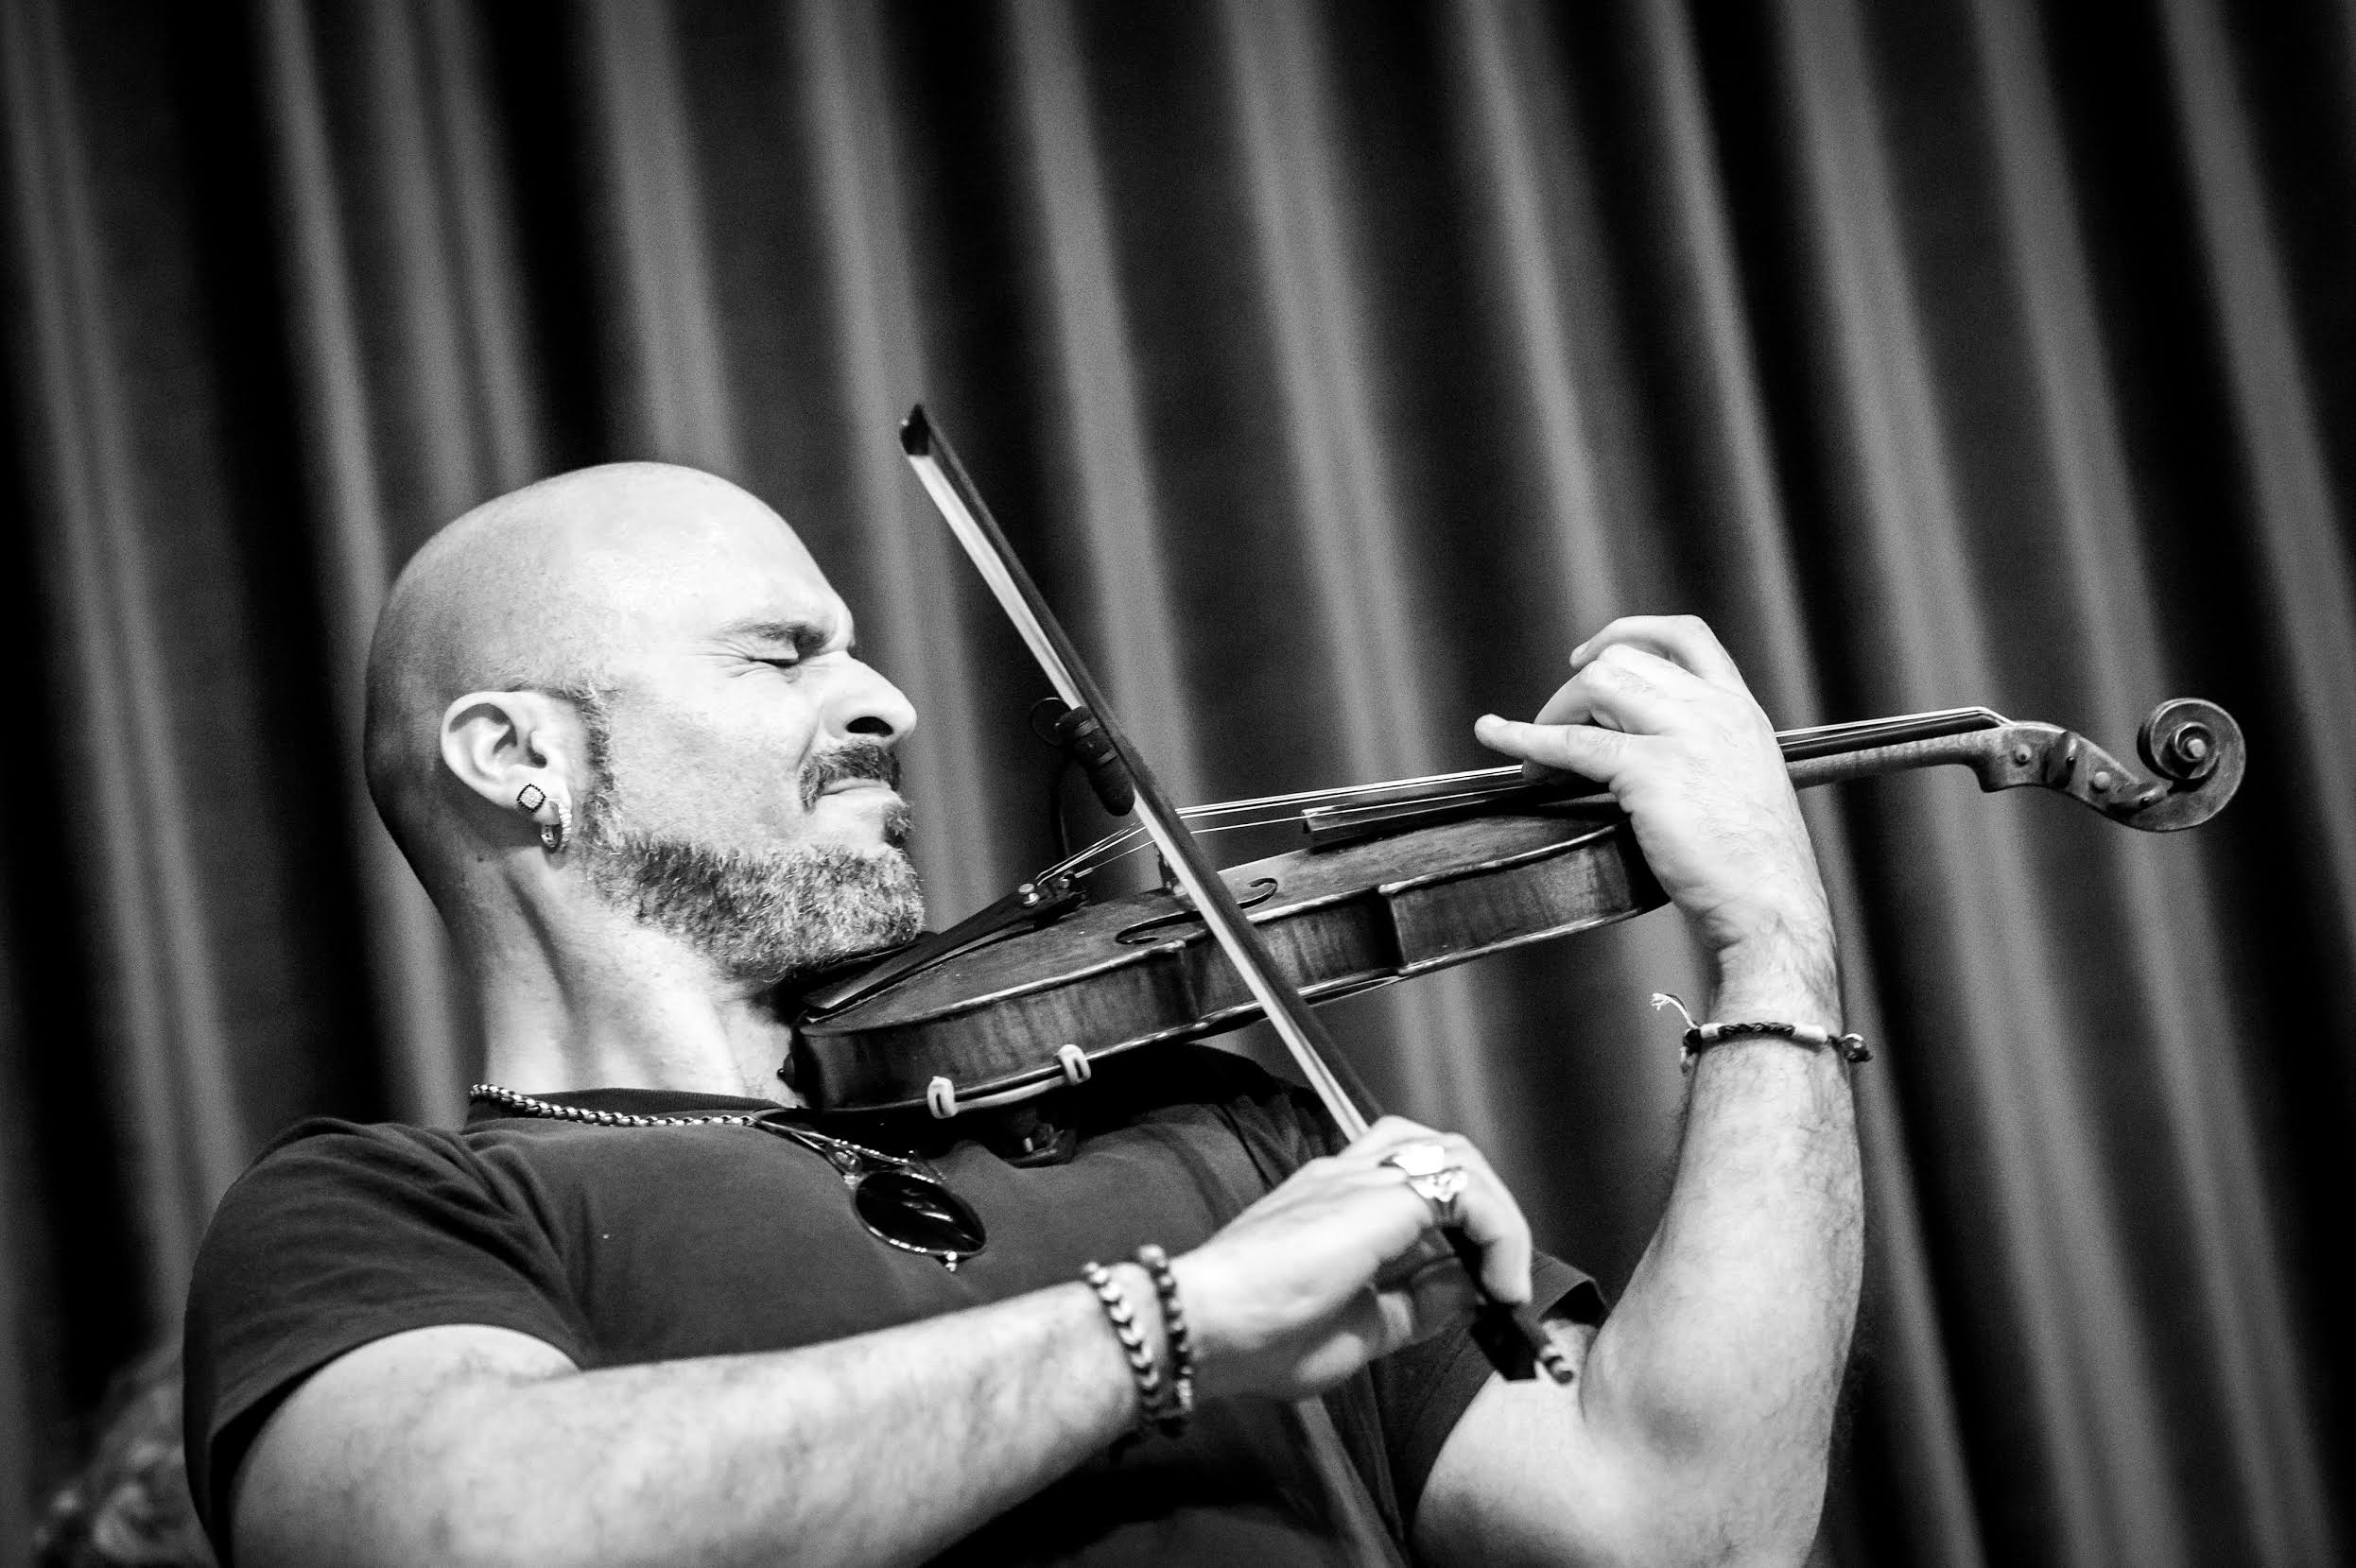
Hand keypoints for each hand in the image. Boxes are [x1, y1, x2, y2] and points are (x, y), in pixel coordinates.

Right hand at [1170, 1117, 1530, 1402]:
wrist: (1204, 1325)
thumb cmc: (1255, 1336)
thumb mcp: (1357, 1331)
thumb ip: (1414, 1306)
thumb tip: (1468, 1290)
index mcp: (1332, 1203)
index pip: (1412, 1182)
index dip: (1458, 1228)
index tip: (1478, 1288)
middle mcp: (1347, 1177)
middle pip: (1438, 1152)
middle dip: (1485, 1209)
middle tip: (1498, 1275)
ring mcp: (1360, 1179)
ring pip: (1454, 1156)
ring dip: (1495, 1213)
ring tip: (1504, 1274)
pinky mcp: (1379, 1197)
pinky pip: (1464, 1189)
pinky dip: (1499, 1232)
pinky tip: (1497, 1282)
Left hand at [1472, 616, 1835, 1012]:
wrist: (1771, 907)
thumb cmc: (1756, 865)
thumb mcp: (1745, 783)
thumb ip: (1705, 751)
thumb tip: (1638, 747)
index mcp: (1739, 710)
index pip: (1684, 636)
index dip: (1627, 634)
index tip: (1588, 656)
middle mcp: (1714, 710)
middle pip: (1623, 659)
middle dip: (1577, 690)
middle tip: (1557, 731)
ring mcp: (1684, 736)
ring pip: (1596, 683)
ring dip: (1554, 711)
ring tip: (1538, 754)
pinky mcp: (1651, 772)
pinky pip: (1571, 741)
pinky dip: (1522, 735)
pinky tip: (1494, 733)